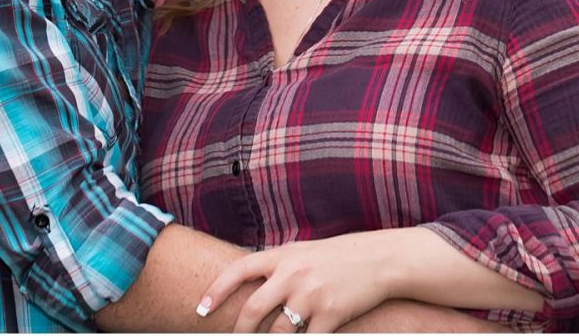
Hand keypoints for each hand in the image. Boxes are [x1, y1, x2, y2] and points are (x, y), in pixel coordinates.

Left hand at [196, 230, 415, 333]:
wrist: (379, 259)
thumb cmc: (337, 256)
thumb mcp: (302, 251)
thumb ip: (275, 264)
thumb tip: (247, 278)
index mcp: (282, 256)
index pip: (239, 271)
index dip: (216, 290)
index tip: (200, 309)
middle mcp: (293, 274)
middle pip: (253, 309)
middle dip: (239, 331)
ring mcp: (312, 295)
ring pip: (278, 332)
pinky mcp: (331, 314)